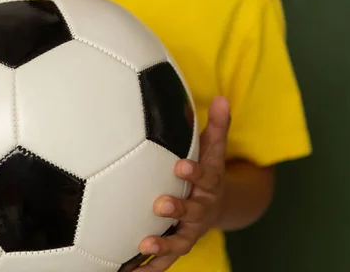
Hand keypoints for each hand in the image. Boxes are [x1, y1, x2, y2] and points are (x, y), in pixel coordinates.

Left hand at [136, 96, 230, 270]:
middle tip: (160, 204)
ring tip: (144, 244)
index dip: (195, 172)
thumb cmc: (207, 171)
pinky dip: (149, 267)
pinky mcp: (178, 245)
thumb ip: (216, 125)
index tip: (181, 166)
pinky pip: (165, 260)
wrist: (218, 205)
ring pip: (180, 240)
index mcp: (209, 183)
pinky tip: (127, 271)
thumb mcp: (214, 149)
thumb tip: (222, 96)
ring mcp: (191, 230)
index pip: (205, 175)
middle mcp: (202, 208)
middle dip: (179, 208)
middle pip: (193, 210)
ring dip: (163, 243)